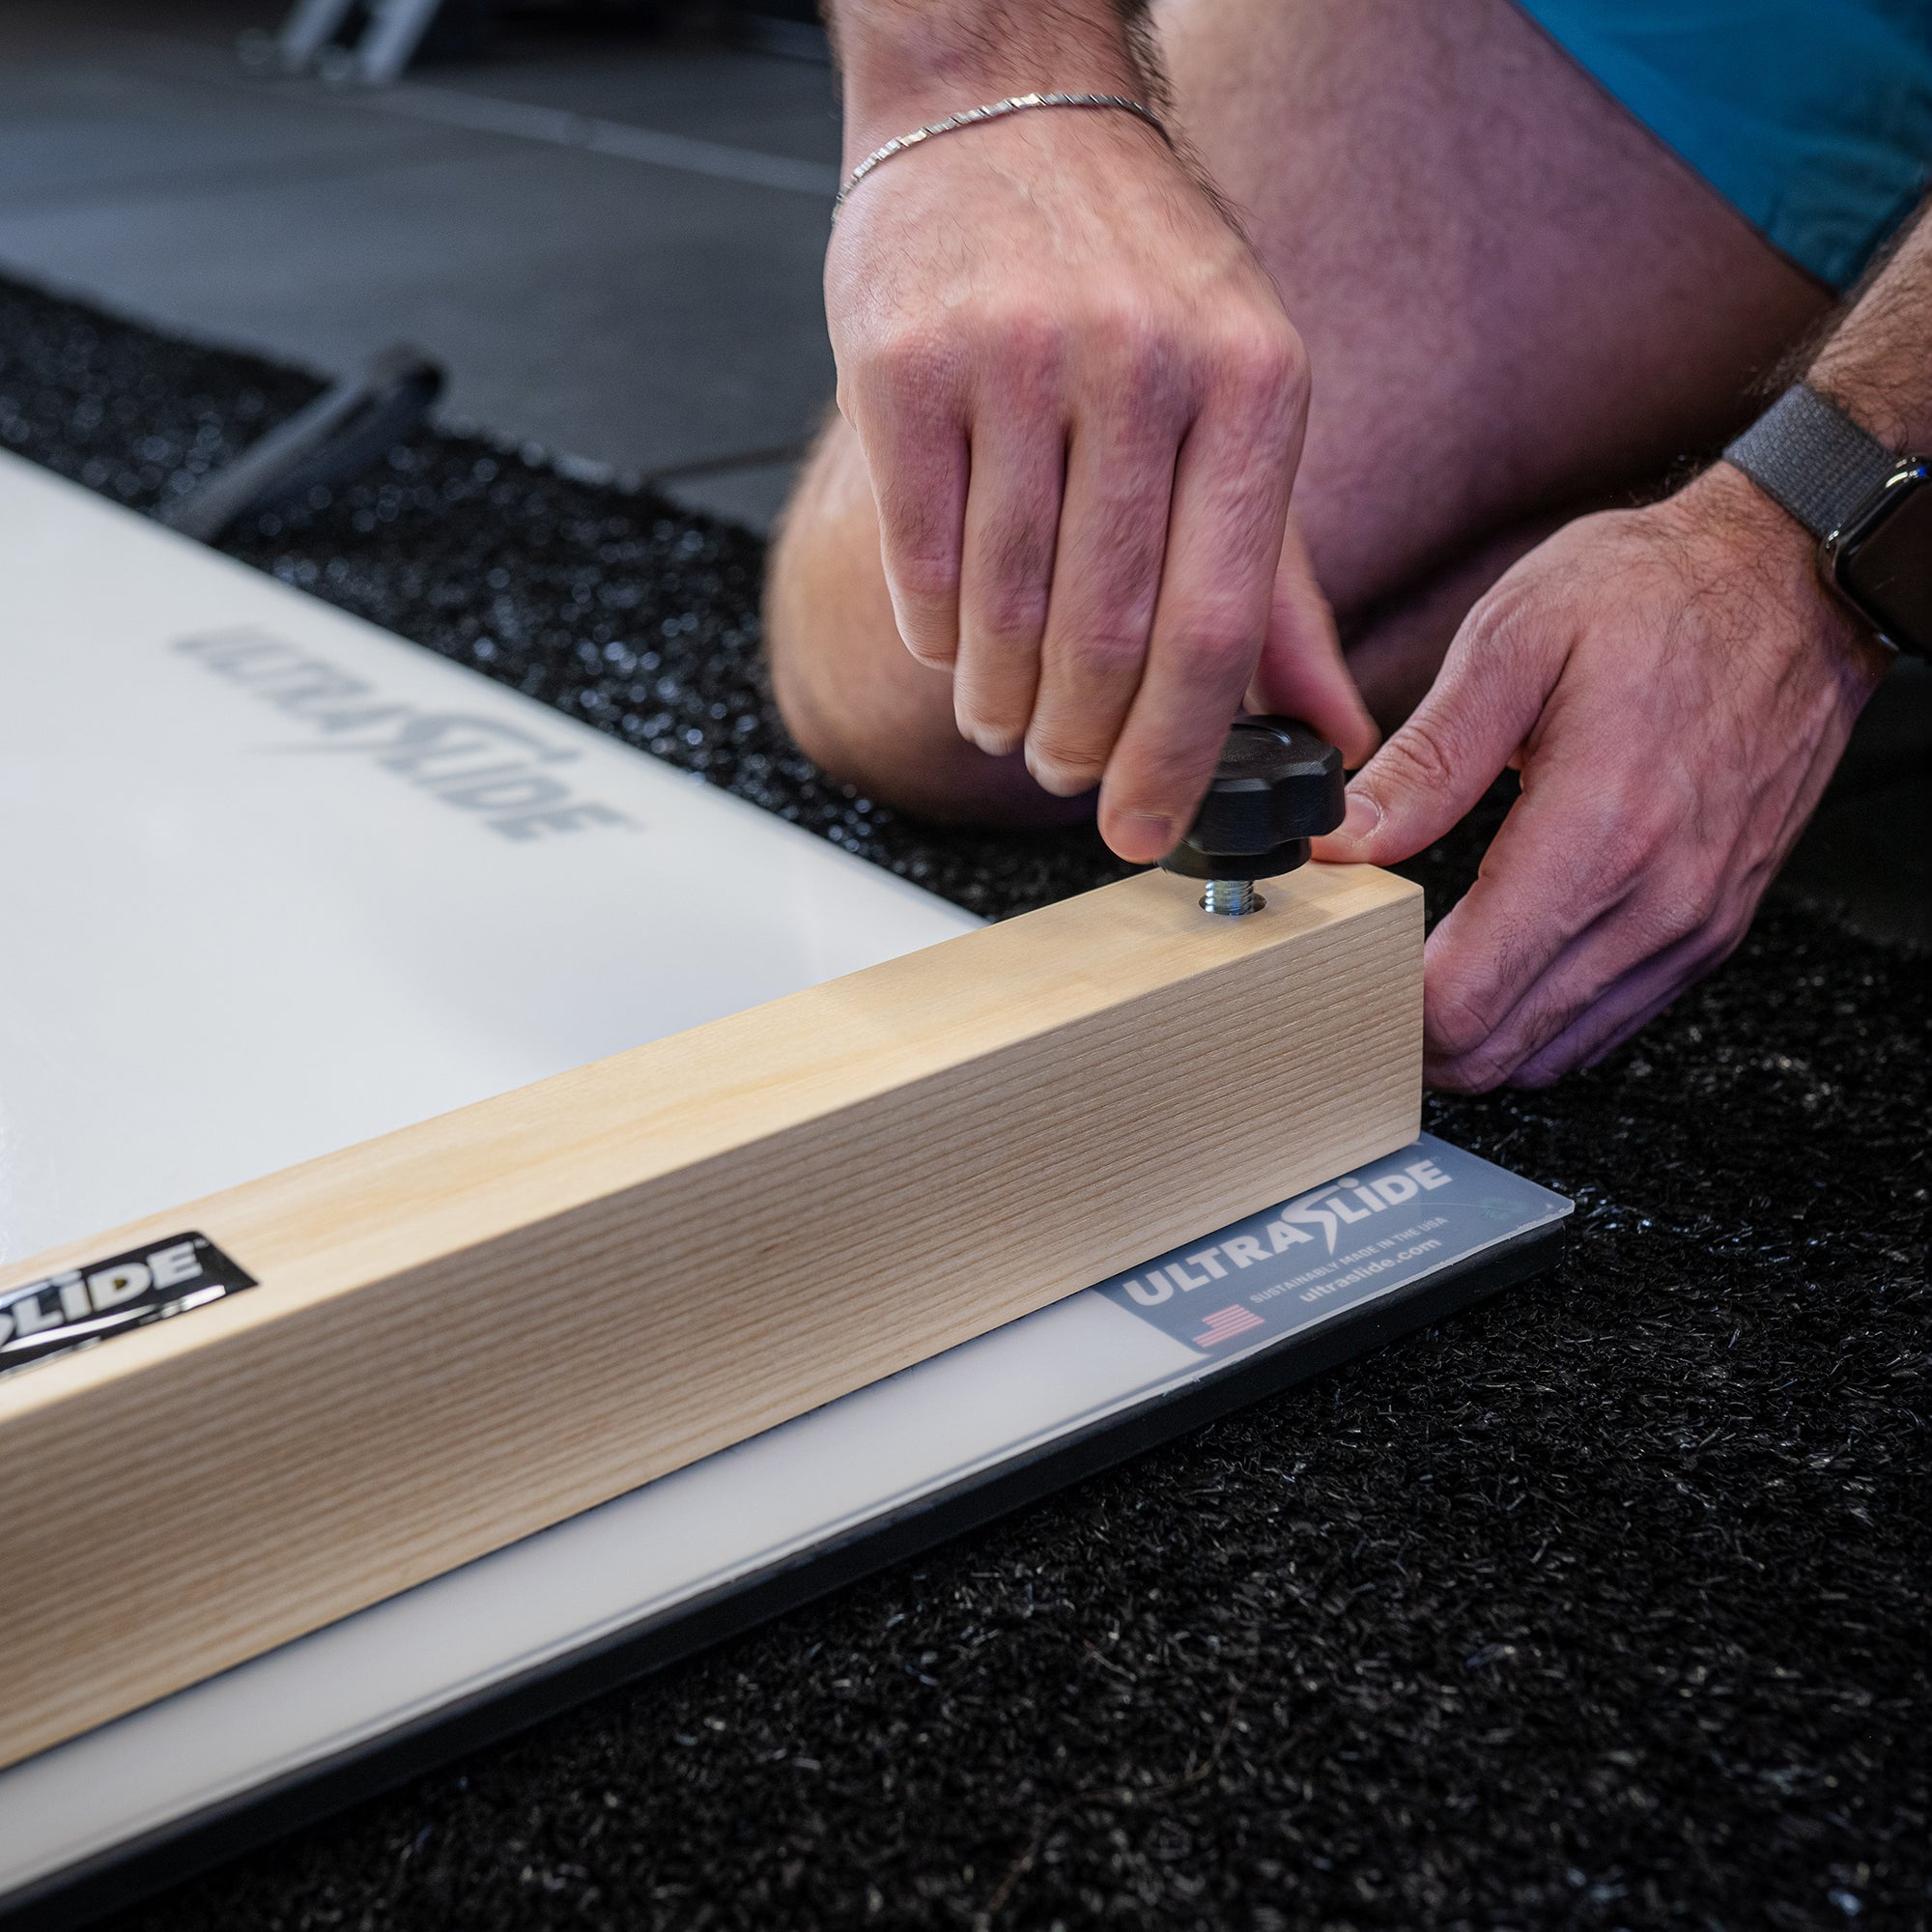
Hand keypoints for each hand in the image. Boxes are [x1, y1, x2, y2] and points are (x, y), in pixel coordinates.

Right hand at [825, 104, 1374, 863]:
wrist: (1007, 107)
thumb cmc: (1138, 268)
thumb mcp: (1246, 395)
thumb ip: (1279, 576)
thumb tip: (1331, 730)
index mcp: (1255, 383)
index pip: (1220, 626)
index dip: (1178, 756)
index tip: (1146, 828)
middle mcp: (1141, 365)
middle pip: (1106, 638)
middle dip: (1081, 745)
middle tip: (1069, 773)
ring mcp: (1014, 359)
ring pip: (1003, 614)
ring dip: (1002, 705)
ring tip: (1008, 719)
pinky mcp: (903, 364)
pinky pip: (917, 561)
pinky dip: (937, 635)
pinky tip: (956, 641)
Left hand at [1312, 464, 1889, 1088]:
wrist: (1793, 587)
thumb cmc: (1657, 596)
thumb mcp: (1513, 643)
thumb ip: (1425, 761)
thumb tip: (1344, 841)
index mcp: (1597, 832)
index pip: (1465, 1000)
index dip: (1382, 1001)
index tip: (1341, 961)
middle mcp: (1655, 903)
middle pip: (1499, 1052)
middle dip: (1414, 1034)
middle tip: (1361, 975)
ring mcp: (1692, 928)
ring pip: (1551, 1056)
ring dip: (1476, 1036)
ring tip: (1419, 970)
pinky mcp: (1711, 933)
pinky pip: (1606, 1025)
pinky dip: (1538, 1019)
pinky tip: (1499, 963)